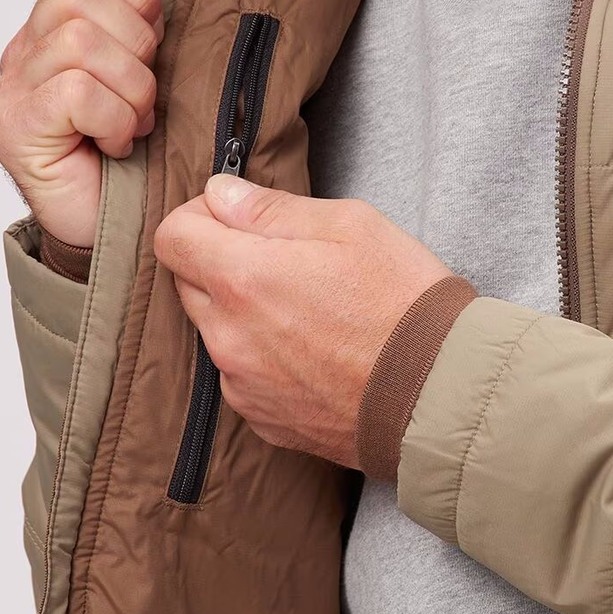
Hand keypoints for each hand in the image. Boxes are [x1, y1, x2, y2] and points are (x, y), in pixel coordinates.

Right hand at [0, 0, 161, 247]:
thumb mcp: (150, 55)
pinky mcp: (17, 130)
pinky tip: (117, 143)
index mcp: (57, 21)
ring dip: (131, 89)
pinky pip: (75, 90)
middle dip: (136, 44)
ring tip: (135, 123)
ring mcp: (14, 88)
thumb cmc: (138, 144)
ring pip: (80, 42)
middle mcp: (26, 48)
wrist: (118, 224)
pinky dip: (114, 117)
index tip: (153, 45)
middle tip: (145, 92)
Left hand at [154, 175, 449, 466]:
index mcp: (243, 278)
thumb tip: (219, 194)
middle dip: (218, 261)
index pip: (171, 236)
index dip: (197, 217)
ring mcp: (241, 383)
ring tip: (304, 309)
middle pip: (187, 282)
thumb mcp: (350, 226)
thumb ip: (271, 208)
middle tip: (279, 259)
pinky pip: (238, 373)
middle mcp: (228, 335)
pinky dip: (259, 356)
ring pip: (213, 329)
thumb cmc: (403, 301)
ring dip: (239, 311)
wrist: (440, 397)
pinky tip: (310, 352)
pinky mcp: (260, 418)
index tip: (233, 218)